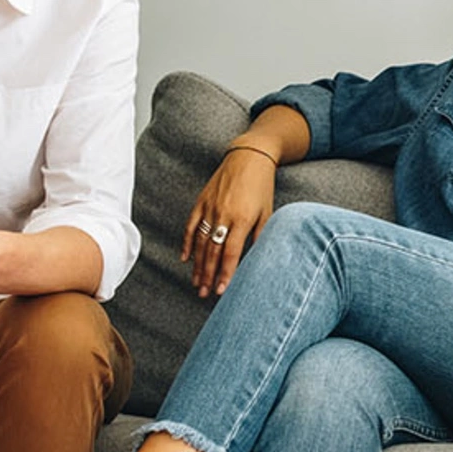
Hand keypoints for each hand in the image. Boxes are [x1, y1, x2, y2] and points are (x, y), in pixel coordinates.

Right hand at [185, 148, 277, 296]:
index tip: (221, 291)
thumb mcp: (267, 212)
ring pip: (200, 243)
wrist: (249, 157)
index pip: (231, 253)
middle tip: (204, 293)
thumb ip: (260, 237)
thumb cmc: (262, 187)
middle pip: (213, 252)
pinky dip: (187, 244)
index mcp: (242, 219)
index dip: (225, 274)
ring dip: (197, 265)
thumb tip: (256, 260)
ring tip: (196, 283)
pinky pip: (191, 226)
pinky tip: (185, 259)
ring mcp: (210, 208)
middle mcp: (224, 215)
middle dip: (208, 275)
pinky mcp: (201, 201)